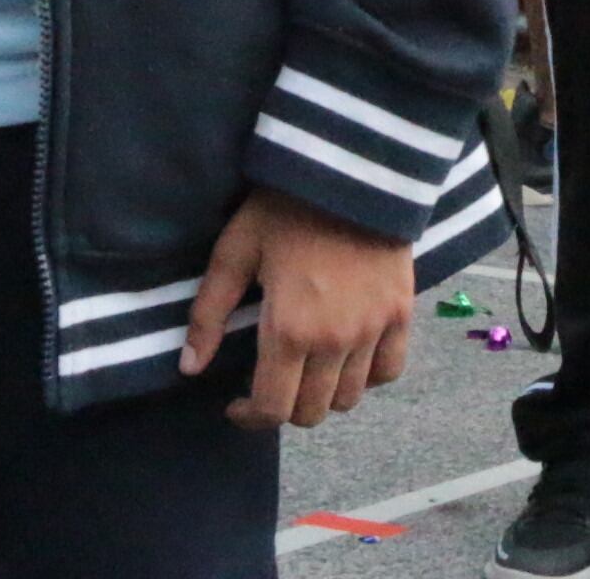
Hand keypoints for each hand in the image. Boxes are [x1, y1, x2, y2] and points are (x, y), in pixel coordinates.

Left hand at [181, 189, 413, 429]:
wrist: (351, 171)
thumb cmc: (285, 210)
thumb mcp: (235, 252)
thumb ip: (208, 314)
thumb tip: (189, 368)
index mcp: (288, 330)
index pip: (271, 409)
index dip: (249, 418)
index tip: (236, 405)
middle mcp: (334, 342)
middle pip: (311, 412)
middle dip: (284, 408)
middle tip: (271, 384)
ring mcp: (373, 330)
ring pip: (349, 399)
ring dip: (324, 395)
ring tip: (308, 371)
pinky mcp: (400, 314)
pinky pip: (388, 371)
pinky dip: (367, 377)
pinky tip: (348, 359)